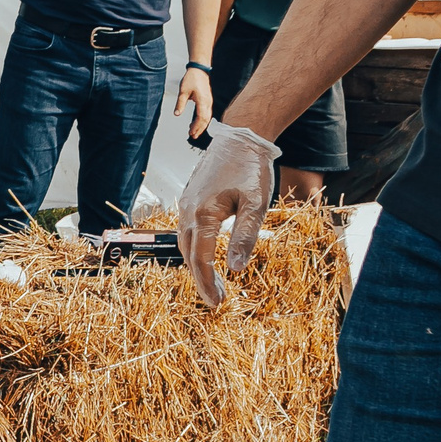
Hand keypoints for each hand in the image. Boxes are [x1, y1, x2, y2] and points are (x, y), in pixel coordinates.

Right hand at [176, 120, 280, 306]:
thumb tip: (235, 269)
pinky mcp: (192, 198)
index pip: (201, 259)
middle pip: (189, 254)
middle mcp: (189, 211)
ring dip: (198, 265)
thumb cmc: (250, 169)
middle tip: (217, 300)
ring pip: (185, 242)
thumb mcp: (255, 205)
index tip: (216, 303)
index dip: (207, 283)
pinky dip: (195, 248)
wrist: (241, 138)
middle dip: (201, 279)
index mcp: (203, 214)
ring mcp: (187, 204)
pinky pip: (188, 230)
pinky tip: (208, 254)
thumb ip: (244, 237)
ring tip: (214, 282)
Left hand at [177, 64, 214, 139]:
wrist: (199, 70)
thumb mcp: (183, 91)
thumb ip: (180, 104)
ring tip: (193, 131)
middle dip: (199, 129)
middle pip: (206, 120)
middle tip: (192, 136)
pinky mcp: (208, 100)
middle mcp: (208, 103)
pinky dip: (201, 119)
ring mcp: (209, 102)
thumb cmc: (191, 79)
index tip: (191, 133)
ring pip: (207, 117)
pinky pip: (206, 113)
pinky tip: (195, 122)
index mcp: (203, 101)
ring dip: (200, 125)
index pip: (201, 117)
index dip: (196, 126)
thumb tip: (176, 114)